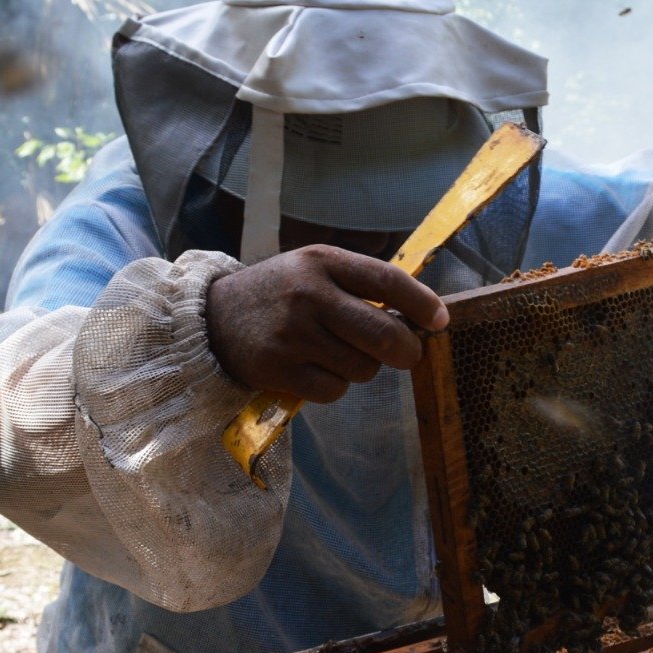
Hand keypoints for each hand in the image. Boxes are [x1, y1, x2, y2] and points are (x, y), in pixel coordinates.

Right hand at [206, 245, 449, 401]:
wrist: (212, 318)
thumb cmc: (280, 294)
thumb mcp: (314, 270)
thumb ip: (361, 285)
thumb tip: (421, 314)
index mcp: (323, 262)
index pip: (387, 280)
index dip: (422, 304)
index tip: (440, 321)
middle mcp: (308, 295)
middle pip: (383, 334)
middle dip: (406, 351)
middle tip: (407, 354)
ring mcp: (293, 334)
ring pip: (363, 368)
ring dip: (362, 368)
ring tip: (335, 353)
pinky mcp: (279, 370)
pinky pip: (335, 390)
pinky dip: (334, 386)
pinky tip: (312, 369)